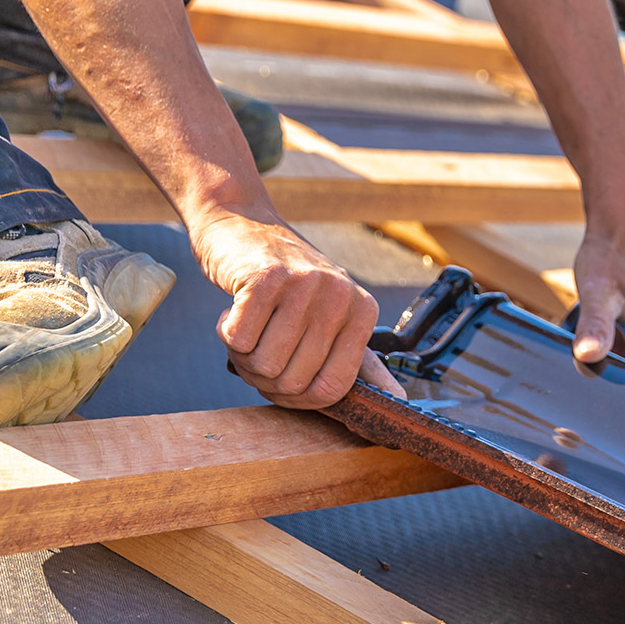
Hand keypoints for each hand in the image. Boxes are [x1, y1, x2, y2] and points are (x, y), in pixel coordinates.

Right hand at [189, 209, 404, 408]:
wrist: (243, 224)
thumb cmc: (287, 283)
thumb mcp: (331, 316)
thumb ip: (359, 360)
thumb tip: (397, 399)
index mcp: (363, 311)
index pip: (333, 387)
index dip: (298, 399)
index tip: (280, 384)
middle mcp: (341, 295)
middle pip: (294, 382)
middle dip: (264, 378)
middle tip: (255, 349)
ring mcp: (305, 284)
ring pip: (265, 365)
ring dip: (243, 357)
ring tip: (246, 328)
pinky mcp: (264, 277)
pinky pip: (237, 341)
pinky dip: (226, 333)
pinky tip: (233, 310)